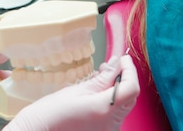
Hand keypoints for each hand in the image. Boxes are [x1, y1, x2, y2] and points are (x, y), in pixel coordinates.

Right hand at [4, 54, 138, 130]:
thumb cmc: (51, 113)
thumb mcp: (77, 90)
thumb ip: (102, 77)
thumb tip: (116, 64)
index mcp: (105, 109)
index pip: (131, 87)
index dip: (130, 70)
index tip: (123, 59)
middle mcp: (111, 124)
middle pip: (129, 97)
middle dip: (123, 78)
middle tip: (111, 65)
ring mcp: (108, 130)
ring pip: (123, 105)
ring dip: (116, 88)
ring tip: (100, 77)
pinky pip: (114, 114)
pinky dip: (110, 100)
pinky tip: (97, 92)